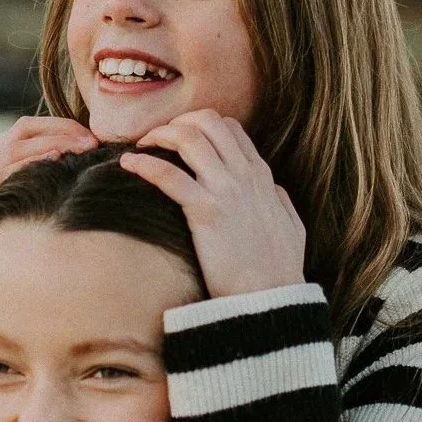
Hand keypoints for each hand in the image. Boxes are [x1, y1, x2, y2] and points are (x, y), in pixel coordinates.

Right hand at [0, 115, 96, 336]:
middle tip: (91, 140)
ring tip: (81, 149)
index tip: (90, 136)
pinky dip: (26, 168)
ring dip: (49, 144)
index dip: (58, 127)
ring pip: (9, 150)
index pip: (23, 132)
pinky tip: (53, 165)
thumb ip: (38, 206)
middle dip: (59, 130)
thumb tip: (82, 198)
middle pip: (19, 133)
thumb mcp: (17, 226)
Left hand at [120, 112, 305, 299]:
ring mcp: (226, 191)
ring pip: (188, 137)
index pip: (230, 128)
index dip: (201, 125)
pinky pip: (169, 175)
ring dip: (159, 135)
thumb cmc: (279, 270)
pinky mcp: (205, 212)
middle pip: (207, 122)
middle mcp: (244, 175)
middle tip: (156, 140)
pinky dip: (145, 164)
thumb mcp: (291, 227)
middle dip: (178, 122)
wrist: (269, 299)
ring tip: (141, 147)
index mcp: (261, 177)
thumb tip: (271, 189)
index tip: (181, 140)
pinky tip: (129, 165)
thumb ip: (279, 201)